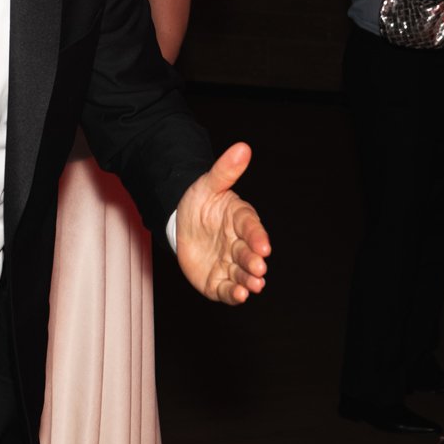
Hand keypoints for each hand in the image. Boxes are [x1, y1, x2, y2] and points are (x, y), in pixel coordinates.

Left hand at [173, 141, 269, 303]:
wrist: (180, 223)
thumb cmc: (200, 202)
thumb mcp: (208, 184)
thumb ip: (225, 170)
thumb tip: (242, 147)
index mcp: (241, 220)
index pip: (251, 228)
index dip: (257, 237)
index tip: (264, 246)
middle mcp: (239, 244)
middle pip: (248, 254)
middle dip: (254, 262)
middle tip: (259, 268)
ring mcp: (229, 263)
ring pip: (242, 274)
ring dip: (249, 280)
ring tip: (254, 285)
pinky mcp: (217, 280)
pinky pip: (227, 289)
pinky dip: (234, 294)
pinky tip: (240, 295)